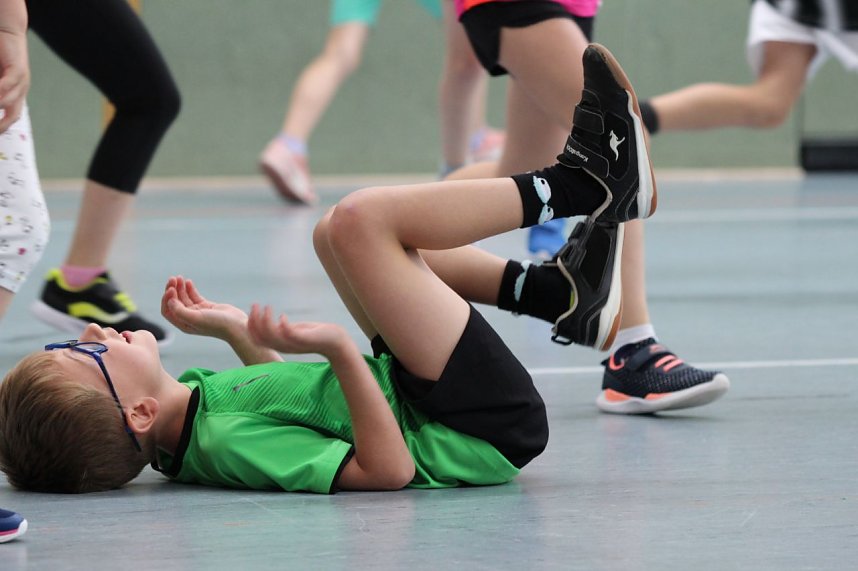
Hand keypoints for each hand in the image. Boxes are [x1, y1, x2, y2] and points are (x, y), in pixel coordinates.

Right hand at [0, 5, 29, 132]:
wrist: (8, 31)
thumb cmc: (0, 53)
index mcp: (15, 93)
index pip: (11, 117)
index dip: (2, 127)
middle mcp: (21, 90)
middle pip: (12, 115)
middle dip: (1, 125)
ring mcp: (21, 81)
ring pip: (8, 101)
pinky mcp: (18, 70)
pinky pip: (7, 85)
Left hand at [160, 276, 247, 340]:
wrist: (236, 326)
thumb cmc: (217, 325)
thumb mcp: (196, 318)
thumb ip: (180, 311)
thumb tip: (169, 301)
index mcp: (184, 324)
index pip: (168, 311)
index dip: (166, 299)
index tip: (171, 289)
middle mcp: (188, 319)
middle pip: (174, 302)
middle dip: (172, 290)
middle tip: (173, 278)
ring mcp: (197, 312)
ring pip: (184, 297)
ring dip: (180, 287)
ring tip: (179, 277)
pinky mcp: (206, 306)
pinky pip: (194, 296)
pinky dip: (190, 288)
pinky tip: (189, 282)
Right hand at [247, 304, 349, 356]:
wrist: (336, 342)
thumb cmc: (316, 335)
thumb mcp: (296, 332)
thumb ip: (285, 329)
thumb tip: (277, 322)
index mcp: (280, 344)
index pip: (257, 339)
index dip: (250, 326)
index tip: (252, 311)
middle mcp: (284, 346)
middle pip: (260, 338)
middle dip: (254, 321)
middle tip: (255, 304)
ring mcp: (294, 344)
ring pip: (271, 336)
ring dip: (265, 321)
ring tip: (267, 306)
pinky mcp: (305, 340)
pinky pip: (289, 335)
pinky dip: (282, 325)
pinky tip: (283, 316)